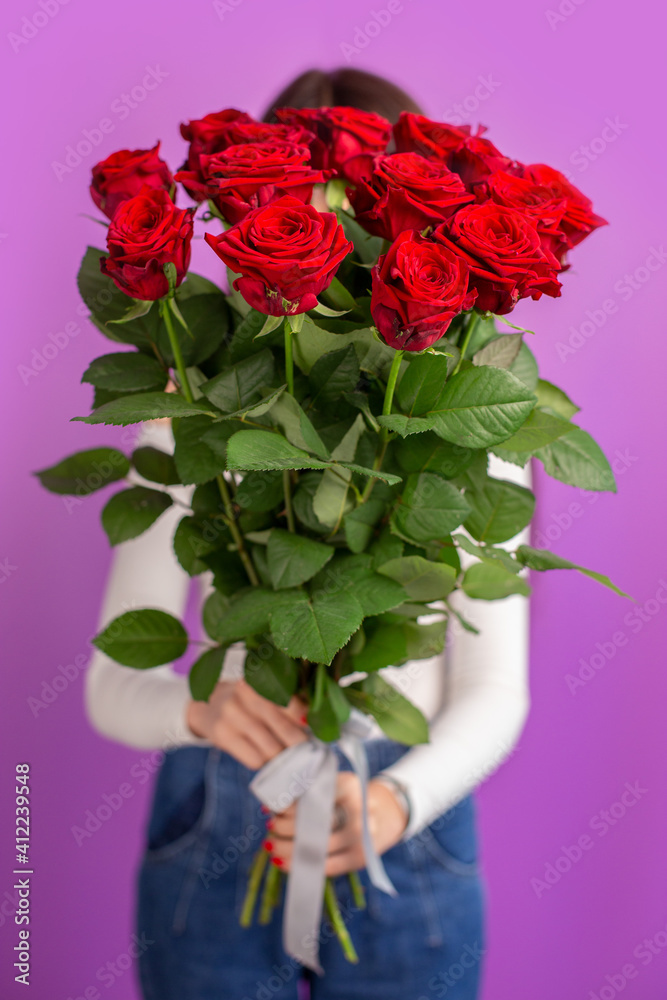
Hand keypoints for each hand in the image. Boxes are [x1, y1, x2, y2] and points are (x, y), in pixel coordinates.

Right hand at [186, 679, 307, 769]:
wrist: (206, 707)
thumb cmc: (247, 702)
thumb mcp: (265, 693)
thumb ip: (289, 703)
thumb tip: (313, 724)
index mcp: (261, 678)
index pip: (293, 705)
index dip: (305, 722)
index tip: (313, 731)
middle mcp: (245, 694)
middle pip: (284, 729)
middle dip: (298, 744)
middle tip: (305, 750)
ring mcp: (231, 714)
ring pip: (271, 748)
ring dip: (282, 757)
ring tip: (285, 755)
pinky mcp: (222, 735)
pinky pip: (254, 759)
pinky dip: (264, 762)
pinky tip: (263, 756)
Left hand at [266, 771, 408, 875]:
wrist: (385, 814)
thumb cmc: (348, 800)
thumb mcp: (335, 785)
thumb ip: (309, 792)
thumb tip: (270, 806)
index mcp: (350, 785)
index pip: (312, 795)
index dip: (289, 805)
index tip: (273, 809)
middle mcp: (359, 809)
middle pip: (314, 821)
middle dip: (285, 826)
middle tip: (270, 826)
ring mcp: (362, 836)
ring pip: (317, 846)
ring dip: (288, 848)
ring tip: (272, 845)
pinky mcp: (360, 858)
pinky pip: (326, 866)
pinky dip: (300, 866)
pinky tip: (283, 863)